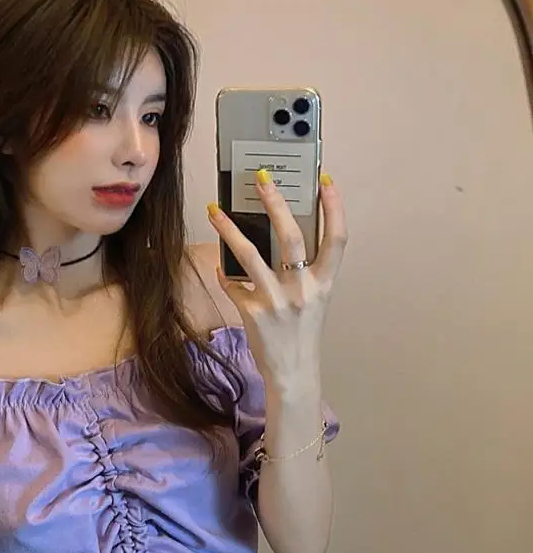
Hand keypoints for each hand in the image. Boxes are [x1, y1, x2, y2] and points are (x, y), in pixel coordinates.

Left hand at [207, 171, 346, 393]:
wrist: (293, 373)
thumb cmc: (303, 334)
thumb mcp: (315, 301)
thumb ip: (305, 273)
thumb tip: (280, 241)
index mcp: (324, 283)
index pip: (337, 238)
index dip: (334, 207)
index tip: (325, 181)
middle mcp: (303, 289)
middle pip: (290, 236)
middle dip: (275, 203)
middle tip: (261, 179)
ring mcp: (276, 301)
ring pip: (249, 254)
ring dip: (229, 229)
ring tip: (215, 210)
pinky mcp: (252, 313)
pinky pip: (232, 283)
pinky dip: (223, 273)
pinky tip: (218, 266)